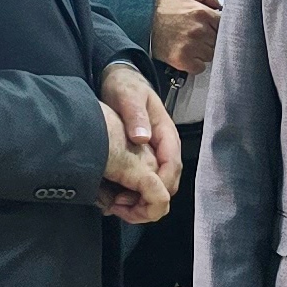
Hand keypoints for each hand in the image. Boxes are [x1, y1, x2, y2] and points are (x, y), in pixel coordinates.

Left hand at [96, 98, 169, 223]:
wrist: (118, 79)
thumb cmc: (124, 86)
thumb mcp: (128, 96)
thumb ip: (136, 115)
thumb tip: (143, 138)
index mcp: (166, 133)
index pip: (172, 166)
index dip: (160, 185)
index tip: (140, 196)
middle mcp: (164, 146)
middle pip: (168, 181)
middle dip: (150, 198)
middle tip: (123, 206)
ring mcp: (154, 153)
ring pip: (158, 184)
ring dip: (141, 199)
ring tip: (116, 204)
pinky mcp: (142, 157)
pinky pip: (145, 180)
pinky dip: (133, 193)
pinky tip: (114, 196)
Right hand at [151, 0, 220, 74]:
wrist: (141, 22)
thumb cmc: (163, 9)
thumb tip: (220, 5)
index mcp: (202, 13)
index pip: (224, 26)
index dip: (217, 28)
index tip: (211, 29)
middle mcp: (199, 30)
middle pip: (218, 41)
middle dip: (210, 40)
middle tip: (196, 36)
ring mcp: (191, 46)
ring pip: (210, 55)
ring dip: (203, 52)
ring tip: (189, 44)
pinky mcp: (182, 60)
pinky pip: (199, 67)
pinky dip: (194, 64)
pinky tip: (186, 54)